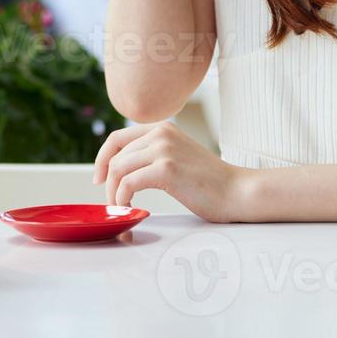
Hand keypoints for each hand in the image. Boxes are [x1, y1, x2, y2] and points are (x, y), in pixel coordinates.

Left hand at [92, 120, 253, 222]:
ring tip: (121, 208)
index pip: (117, 138)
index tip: (99, 178)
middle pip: (115, 157)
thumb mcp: (178, 156)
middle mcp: (161, 133)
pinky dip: (122, 198)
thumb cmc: (210, 182)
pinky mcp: (166, 169)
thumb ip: (154, 154)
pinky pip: (128, 183)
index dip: (102, 159)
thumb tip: (122, 168)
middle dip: (108, 182)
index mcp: (162, 128)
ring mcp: (164, 149)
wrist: (238, 192)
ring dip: (114, 193)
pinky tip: (129, 208)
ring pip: (118, 169)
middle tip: (113, 202)